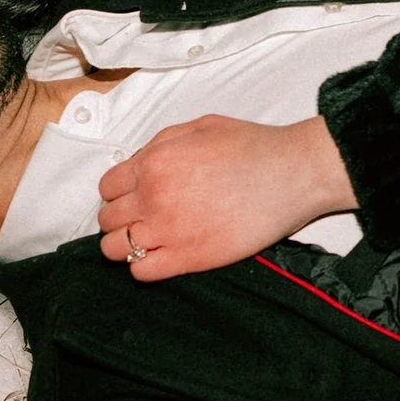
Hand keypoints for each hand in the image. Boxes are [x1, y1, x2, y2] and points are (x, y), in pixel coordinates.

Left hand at [97, 115, 357, 280]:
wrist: (292, 174)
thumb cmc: (252, 147)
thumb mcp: (199, 128)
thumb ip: (159, 145)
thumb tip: (137, 165)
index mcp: (154, 162)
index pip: (107, 187)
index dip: (119, 191)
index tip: (133, 195)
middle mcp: (154, 197)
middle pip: (108, 219)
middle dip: (121, 217)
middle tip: (143, 217)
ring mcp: (169, 230)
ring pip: (115, 249)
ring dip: (125, 244)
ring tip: (148, 239)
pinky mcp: (190, 258)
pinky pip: (141, 272)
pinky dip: (143, 266)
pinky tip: (162, 255)